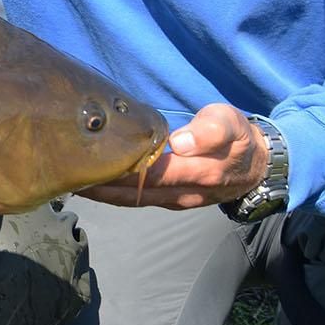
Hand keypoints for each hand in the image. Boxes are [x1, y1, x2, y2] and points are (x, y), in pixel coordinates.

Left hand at [76, 103, 268, 209]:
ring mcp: (177, 200)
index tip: (89, 162)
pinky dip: (115, 196)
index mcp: (197, 170)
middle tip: (66, 173)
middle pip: (133, 191)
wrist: (258, 166)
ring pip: (133, 200)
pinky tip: (95, 186)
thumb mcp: (231, 123)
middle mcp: (183, 192)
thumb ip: (209, 131)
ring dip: (103, 194)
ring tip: (71, 181)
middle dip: (101, 185)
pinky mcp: (173, 200)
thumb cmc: (238, 137)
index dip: (120, 170)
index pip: (151, 173)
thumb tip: (180, 143)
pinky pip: (139, 200)